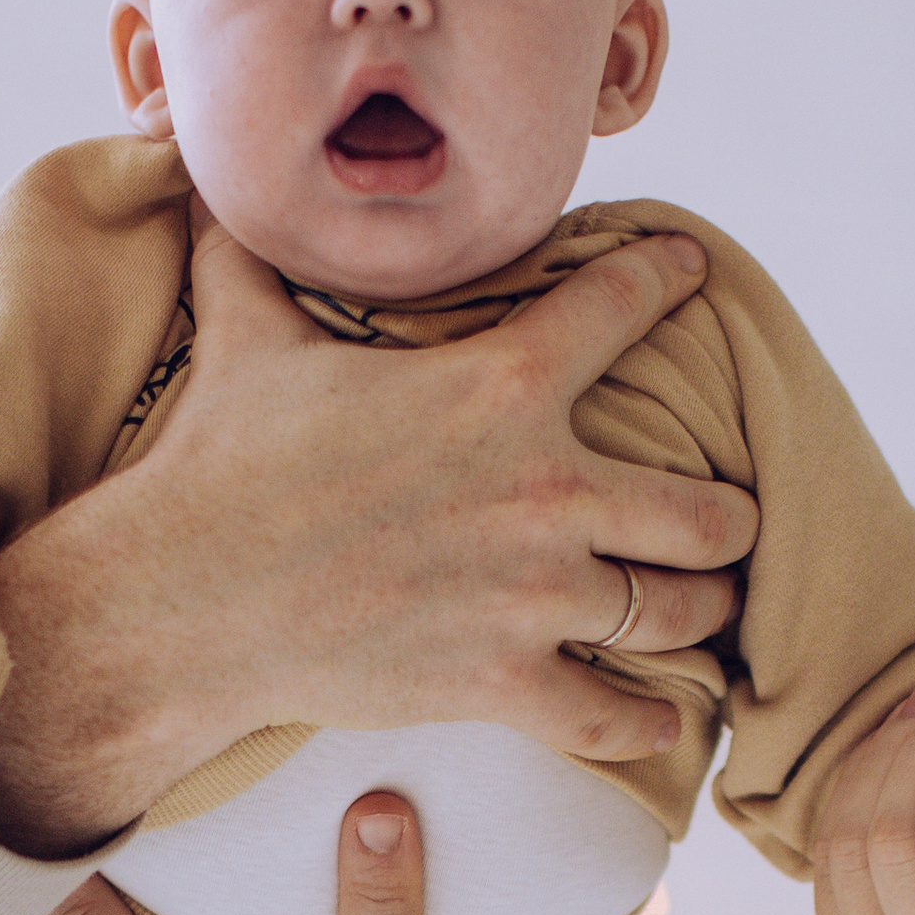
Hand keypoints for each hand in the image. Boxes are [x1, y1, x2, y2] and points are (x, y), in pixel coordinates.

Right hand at [0, 214, 758, 851]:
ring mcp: (531, 593)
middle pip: (702, 509)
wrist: (185, 595)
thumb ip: (254, 261)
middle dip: (729, 516)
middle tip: (728, 520)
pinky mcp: (500, 682)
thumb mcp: (246, 336)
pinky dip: (643, 725)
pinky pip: (609, 717)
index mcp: (502, 386)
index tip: (692, 275)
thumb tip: (213, 189)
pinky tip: (661, 724)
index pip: (620, 305)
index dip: (664, 279)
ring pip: (676, 609)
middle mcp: (543, 488)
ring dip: (701, 609)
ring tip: (706, 606)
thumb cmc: (219, 462)